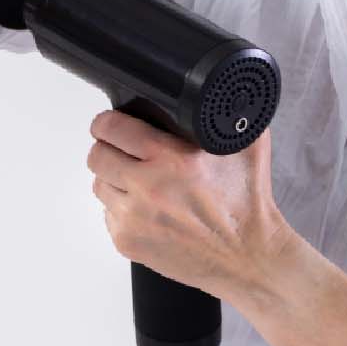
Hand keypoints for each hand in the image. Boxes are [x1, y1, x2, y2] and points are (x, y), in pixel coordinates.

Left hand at [85, 110, 295, 303]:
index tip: (110, 124)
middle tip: (123, 151)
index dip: (107, 122)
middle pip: (96, 156)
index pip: (112, 128)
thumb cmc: (248, 204)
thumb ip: (229, 113)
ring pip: (99, 185)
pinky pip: (107, 215)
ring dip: (114, 180)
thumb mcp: (249, 146)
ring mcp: (134, 218)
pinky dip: (122, 210)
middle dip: (108, 149)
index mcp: (172, 159)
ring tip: (140, 182)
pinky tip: (146, 209)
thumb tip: (223, 87)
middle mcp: (148, 188)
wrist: (250, 257)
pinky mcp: (128, 242)